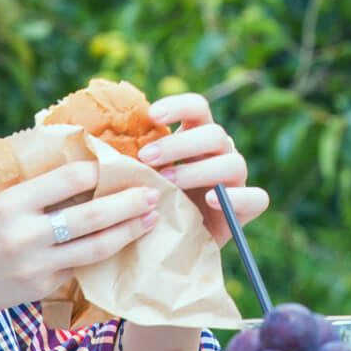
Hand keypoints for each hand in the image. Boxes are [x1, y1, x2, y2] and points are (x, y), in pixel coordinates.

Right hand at [0, 160, 159, 325]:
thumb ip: (25, 185)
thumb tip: (70, 159)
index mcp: (9, 204)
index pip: (70, 179)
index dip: (99, 169)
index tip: (117, 162)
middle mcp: (26, 236)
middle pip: (93, 216)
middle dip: (129, 202)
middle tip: (154, 191)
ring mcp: (36, 266)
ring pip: (97, 248)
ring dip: (129, 232)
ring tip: (151, 219)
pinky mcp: (42, 288)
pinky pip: (81, 268)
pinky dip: (104, 253)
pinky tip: (121, 242)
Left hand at [133, 91, 269, 244]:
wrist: (167, 244)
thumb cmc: (149, 202)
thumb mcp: (138, 175)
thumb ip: (129, 156)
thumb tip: (94, 135)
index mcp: (196, 136)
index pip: (198, 108)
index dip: (178, 106)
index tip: (152, 115)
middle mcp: (220, 153)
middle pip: (214, 133)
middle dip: (179, 144)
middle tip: (146, 158)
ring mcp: (235, 179)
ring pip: (233, 162)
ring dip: (198, 170)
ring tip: (168, 184)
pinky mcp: (246, 208)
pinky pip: (256, 198)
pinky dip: (237, 197)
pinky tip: (211, 200)